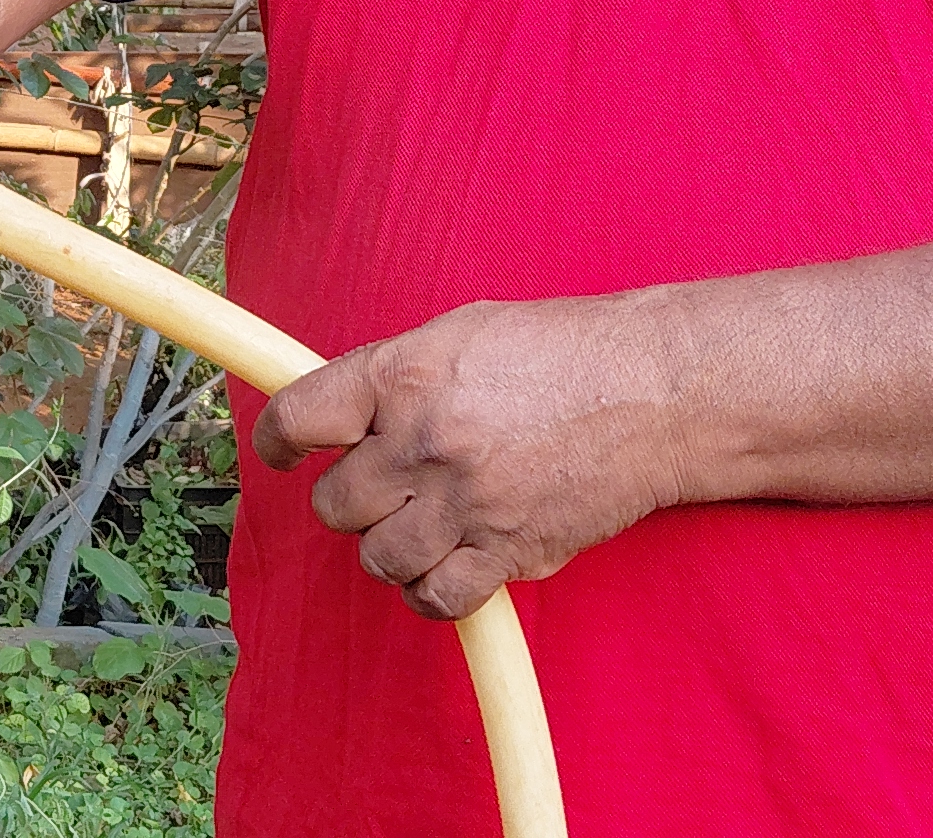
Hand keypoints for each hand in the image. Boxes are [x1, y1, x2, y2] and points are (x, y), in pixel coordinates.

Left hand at [247, 295, 682, 622]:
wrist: (655, 391)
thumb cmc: (564, 352)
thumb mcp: (462, 333)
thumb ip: (395, 376)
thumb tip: (339, 417)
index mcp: (405, 376)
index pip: (300, 418)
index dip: (277, 440)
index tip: (278, 451)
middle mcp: (426, 442)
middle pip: (335, 503)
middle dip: (353, 495)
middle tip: (388, 479)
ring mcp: (466, 504)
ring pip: (377, 557)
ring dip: (391, 543)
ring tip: (424, 517)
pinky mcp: (508, 554)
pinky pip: (434, 599)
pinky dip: (430, 589)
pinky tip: (446, 562)